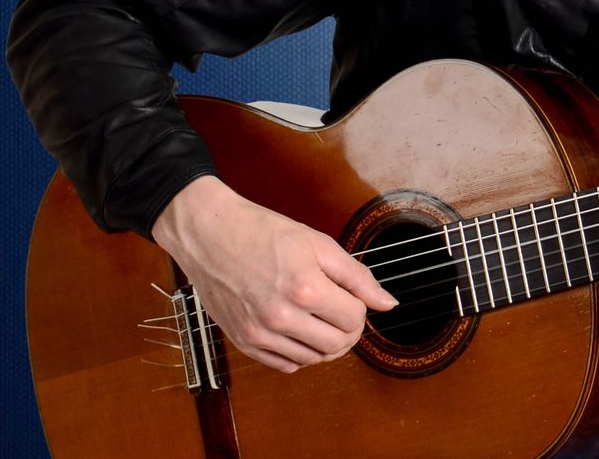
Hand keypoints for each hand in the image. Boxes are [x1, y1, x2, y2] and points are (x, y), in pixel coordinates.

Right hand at [151, 176, 396, 372]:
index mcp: (305, 288)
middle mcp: (282, 317)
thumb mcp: (318, 244)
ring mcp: (259, 333)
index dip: (359, 306)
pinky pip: (285, 366)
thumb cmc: (263, 233)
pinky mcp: (243, 342)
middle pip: (338, 344)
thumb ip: (357, 276)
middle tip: (340, 310)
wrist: (210, 235)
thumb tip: (388, 304)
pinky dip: (300, 354)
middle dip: (348, 328)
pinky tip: (300, 331)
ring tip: (320, 318)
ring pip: (314, 359)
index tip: (348, 294)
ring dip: (326, 343)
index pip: (355, 319)